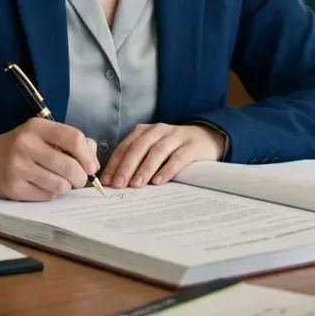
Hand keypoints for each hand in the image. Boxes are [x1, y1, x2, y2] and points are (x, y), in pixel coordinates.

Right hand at [0, 118, 99, 200]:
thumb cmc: (23, 147)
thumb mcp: (43, 135)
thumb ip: (71, 142)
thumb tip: (92, 160)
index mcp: (37, 127)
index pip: (73, 138)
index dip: (87, 156)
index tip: (91, 167)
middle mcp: (26, 144)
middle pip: (69, 166)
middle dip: (80, 178)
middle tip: (77, 180)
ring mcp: (18, 167)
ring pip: (60, 185)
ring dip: (65, 187)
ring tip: (59, 182)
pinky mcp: (14, 187)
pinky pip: (47, 196)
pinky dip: (51, 194)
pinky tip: (43, 186)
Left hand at [101, 123, 225, 188]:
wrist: (207, 138)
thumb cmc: (173, 148)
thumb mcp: (153, 149)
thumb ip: (136, 160)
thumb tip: (116, 181)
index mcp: (144, 131)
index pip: (125, 147)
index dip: (115, 164)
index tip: (107, 181)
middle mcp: (158, 130)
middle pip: (139, 148)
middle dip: (126, 167)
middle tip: (119, 185)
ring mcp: (176, 136)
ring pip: (157, 151)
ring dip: (145, 168)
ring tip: (136, 184)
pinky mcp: (192, 146)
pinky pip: (178, 158)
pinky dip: (167, 169)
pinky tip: (159, 181)